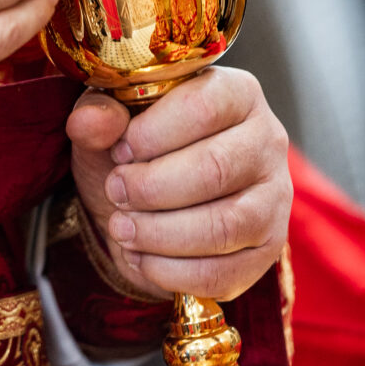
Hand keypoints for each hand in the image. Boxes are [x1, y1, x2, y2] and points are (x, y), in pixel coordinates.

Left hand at [67, 68, 290, 300]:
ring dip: (160, 233)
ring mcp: (275, 198)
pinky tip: (141, 258)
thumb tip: (90, 120)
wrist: (154, 201)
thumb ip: (98, 114)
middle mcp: (267, 141)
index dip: (153, 134)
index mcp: (236, 93)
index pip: (203, 107)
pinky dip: (172, 272)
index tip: (119, 151)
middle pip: (215, 168)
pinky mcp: (267, 249)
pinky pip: (225, 272)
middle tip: (115, 192)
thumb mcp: (111, 122)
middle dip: (151, 188)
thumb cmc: (138, 149)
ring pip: (224, 225)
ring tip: (122, 228)